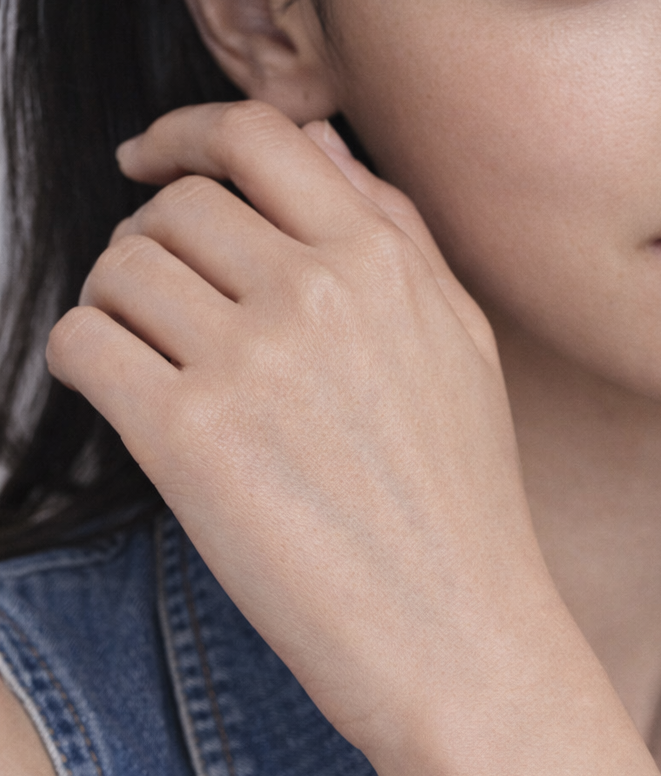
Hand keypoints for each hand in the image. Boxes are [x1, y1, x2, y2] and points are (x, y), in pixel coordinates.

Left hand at [48, 102, 560, 757]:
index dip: (183, 135)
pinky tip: (116, 398)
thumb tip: (318, 144)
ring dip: (114, 306)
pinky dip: (81, 360)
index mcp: (382, 263)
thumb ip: (396, 235)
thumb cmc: (463, 510)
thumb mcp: (460, 348)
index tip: (147, 161)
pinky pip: (84, 345)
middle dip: (148, 243)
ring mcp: (250, 361)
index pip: (256, 135)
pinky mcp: (188, 439)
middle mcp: (315, 293)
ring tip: (146, 363)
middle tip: (159, 305)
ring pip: (117, 270)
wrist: (461, 640)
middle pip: (173, 207)